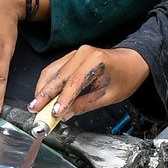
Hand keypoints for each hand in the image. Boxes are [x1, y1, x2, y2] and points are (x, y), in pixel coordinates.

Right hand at [31, 46, 148, 121]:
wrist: (133, 61)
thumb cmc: (125, 77)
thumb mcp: (109, 96)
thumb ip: (85, 104)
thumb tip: (65, 114)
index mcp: (96, 61)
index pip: (74, 82)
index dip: (62, 99)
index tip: (54, 112)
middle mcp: (83, 53)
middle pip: (59, 75)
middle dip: (45, 94)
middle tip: (35, 109)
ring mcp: (76, 53)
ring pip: (53, 71)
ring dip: (42, 88)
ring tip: (35, 104)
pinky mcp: (71, 56)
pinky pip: (55, 68)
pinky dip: (47, 82)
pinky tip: (42, 94)